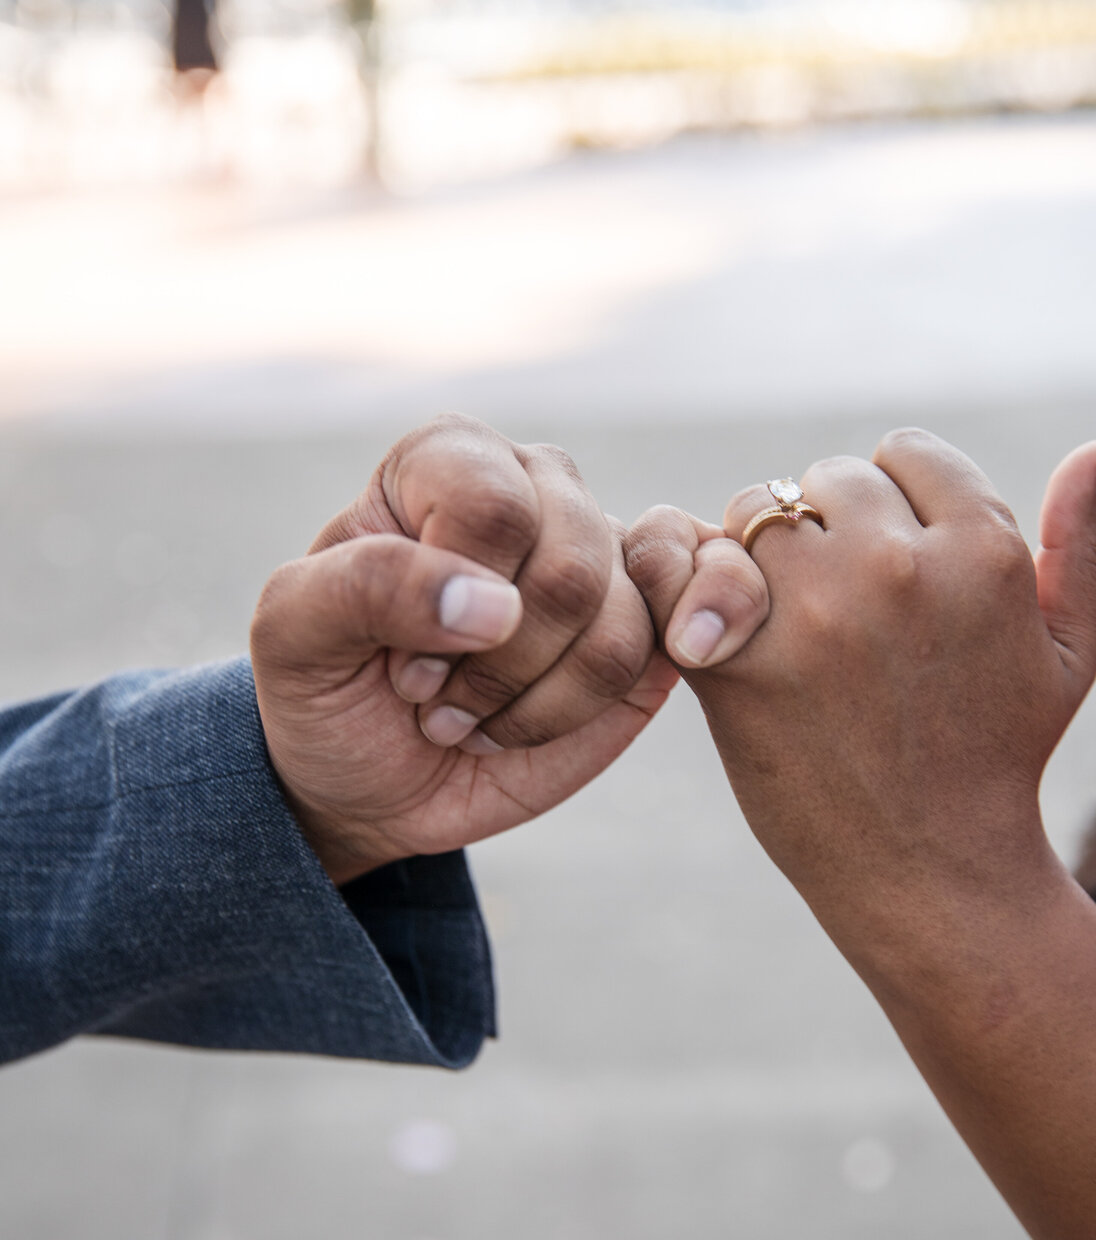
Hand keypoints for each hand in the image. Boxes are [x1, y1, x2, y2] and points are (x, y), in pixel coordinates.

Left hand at [252, 415, 677, 883]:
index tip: (397, 657)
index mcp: (448, 459)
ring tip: (474, 717)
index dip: (448, 602)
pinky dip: (582, 707)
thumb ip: (368, 587)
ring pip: (614, 617)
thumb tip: (495, 605)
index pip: (492, 507)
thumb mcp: (292, 636)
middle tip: (434, 698)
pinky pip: (659, 648)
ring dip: (533, 700)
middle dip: (494, 666)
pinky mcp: (643, 626)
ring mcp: (598, 555)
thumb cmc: (324, 690)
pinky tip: (525, 723)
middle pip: (566, 566)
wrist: (365, 780)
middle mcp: (535, 488)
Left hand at [626, 429, 1095, 948]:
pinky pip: (693, 563)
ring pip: (757, 510)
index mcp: (983, 549)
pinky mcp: (740, 656)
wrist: (931, 872)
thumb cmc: (999, 755)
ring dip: (762, 556)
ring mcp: (814, 609)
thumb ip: (1083, 538)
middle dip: (829, 531)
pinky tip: (726, 636)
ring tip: (794, 628)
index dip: (896, 509)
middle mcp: (898, 565)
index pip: (904, 453)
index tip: (901, 572)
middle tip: (844, 611)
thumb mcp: (1067, 649)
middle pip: (826, 479)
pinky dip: (696, 589)